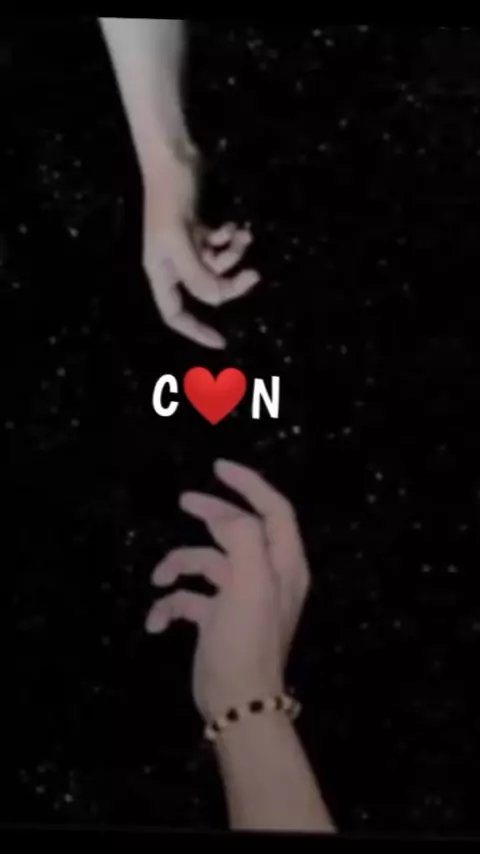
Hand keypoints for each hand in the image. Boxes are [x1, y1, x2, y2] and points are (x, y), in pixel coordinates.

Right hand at [142, 150, 259, 347]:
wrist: (173, 158)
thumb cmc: (170, 200)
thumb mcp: (181, 242)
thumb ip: (198, 276)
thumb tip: (218, 300)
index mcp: (161, 272)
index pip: (175, 314)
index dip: (196, 331)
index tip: (223, 342)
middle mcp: (172, 264)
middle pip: (206, 290)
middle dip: (230, 283)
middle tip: (255, 276)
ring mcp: (186, 247)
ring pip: (217, 267)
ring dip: (234, 254)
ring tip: (243, 236)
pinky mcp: (198, 230)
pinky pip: (220, 247)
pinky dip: (231, 240)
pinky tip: (236, 227)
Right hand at [146, 459, 310, 721]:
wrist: (236, 703)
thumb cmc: (248, 640)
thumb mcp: (251, 582)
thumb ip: (243, 537)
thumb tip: (223, 514)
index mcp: (284, 563)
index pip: (274, 509)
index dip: (250, 484)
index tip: (219, 468)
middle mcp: (266, 575)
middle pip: (238, 529)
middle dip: (210, 515)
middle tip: (184, 501)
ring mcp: (241, 597)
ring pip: (207, 561)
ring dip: (179, 566)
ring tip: (160, 578)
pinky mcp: (218, 619)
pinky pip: (190, 597)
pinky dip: (170, 605)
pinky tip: (157, 622)